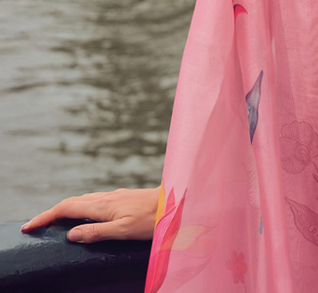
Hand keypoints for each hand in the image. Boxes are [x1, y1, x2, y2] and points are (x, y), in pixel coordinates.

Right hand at [21, 187, 159, 242]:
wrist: (174, 202)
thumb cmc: (151, 219)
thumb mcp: (123, 231)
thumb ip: (97, 232)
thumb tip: (70, 235)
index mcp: (102, 206)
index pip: (66, 209)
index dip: (46, 216)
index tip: (29, 226)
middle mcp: (105, 198)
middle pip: (71, 202)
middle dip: (51, 213)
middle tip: (36, 225)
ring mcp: (114, 196)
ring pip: (83, 200)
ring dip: (65, 209)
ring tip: (54, 221)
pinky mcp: (122, 198)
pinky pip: (94, 201)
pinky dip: (80, 207)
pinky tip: (84, 214)